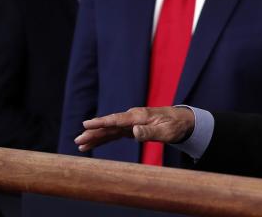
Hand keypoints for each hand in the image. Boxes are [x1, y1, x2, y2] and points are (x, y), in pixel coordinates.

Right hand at [74, 106, 194, 151]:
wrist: (183, 121)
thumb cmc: (175, 126)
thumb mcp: (166, 132)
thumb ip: (149, 132)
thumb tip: (133, 132)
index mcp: (139, 116)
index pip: (116, 119)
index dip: (101, 122)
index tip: (86, 124)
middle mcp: (132, 118)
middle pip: (109, 125)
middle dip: (93, 132)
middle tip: (78, 140)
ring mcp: (131, 123)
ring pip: (109, 130)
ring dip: (95, 137)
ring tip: (80, 144)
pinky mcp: (131, 129)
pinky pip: (114, 134)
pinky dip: (103, 139)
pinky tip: (92, 144)